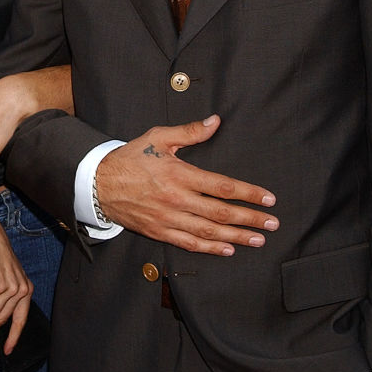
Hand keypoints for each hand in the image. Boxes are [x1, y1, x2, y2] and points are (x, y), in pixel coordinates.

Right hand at [96, 115, 277, 255]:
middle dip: (250, 219)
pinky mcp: (159, 232)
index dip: (248, 193)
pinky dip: (210, 248)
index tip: (268, 199)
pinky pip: (189, 243)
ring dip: (236, 237)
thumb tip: (215, 121)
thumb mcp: (159, 137)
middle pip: (221, 212)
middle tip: (273, 224)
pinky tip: (227, 249)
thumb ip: (190, 132)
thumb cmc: (131, 158)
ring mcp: (168, 218)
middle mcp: (176, 199)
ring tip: (258, 240)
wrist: (99, 183)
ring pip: (209, 231)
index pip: (222, 186)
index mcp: (179, 174)